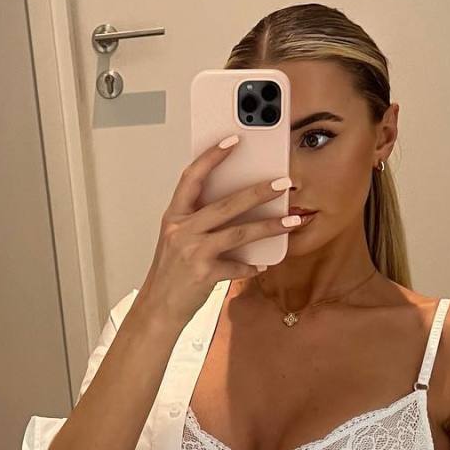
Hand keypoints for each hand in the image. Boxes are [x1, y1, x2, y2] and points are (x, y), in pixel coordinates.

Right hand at [136, 138, 296, 329]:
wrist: (158, 308)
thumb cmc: (169, 274)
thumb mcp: (177, 240)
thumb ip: (198, 220)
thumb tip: (236, 204)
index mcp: (174, 217)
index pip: (192, 177)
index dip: (212, 156)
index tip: (233, 140)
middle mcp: (181, 231)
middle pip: (226, 204)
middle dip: (259, 191)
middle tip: (282, 183)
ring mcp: (192, 252)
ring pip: (239, 232)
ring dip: (270, 226)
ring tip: (292, 220)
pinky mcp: (204, 274)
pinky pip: (238, 266)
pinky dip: (251, 265)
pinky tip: (262, 264)